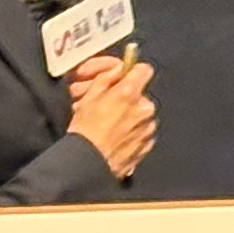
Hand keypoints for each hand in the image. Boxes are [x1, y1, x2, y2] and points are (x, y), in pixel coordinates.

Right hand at [68, 52, 157, 180]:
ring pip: (140, 114)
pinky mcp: (147, 144)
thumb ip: (107, 78)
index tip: (124, 76)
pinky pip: (141, 131)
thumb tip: (118, 69)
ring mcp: (148, 127)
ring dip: (127, 115)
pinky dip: (130, 132)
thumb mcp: (89, 97)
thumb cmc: (85, 130)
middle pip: (139, 95)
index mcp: (130, 93)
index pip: (144, 69)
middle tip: (104, 104)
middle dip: (124, 97)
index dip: (132, 71)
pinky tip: (114, 136)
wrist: (89, 163)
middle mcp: (145, 108)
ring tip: (106, 124)